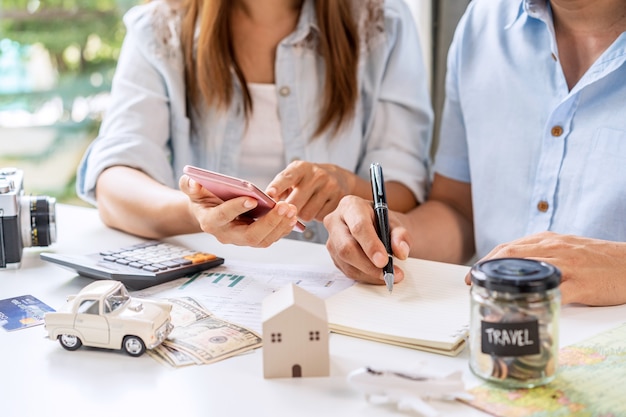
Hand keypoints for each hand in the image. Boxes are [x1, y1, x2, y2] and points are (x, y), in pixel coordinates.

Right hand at [179, 175, 298, 246]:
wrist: (209, 210)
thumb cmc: (203, 198)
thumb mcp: (193, 189)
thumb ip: (189, 185)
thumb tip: (193, 181)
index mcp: (210, 222)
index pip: (223, 217)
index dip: (236, 208)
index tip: (252, 198)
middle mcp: (227, 235)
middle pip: (250, 235)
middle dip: (269, 222)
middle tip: (285, 206)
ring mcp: (241, 239)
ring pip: (263, 240)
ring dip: (280, 226)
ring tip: (292, 209)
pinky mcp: (254, 238)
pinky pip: (270, 237)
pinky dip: (283, 228)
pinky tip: (292, 215)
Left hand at [266, 160, 355, 221]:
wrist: (339, 178)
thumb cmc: (308, 180)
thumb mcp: (294, 177)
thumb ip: (279, 189)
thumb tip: (266, 205)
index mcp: (301, 168)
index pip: (287, 177)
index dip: (278, 186)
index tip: (270, 193)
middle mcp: (316, 175)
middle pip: (295, 203)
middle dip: (288, 210)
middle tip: (288, 210)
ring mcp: (330, 186)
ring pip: (307, 214)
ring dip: (303, 215)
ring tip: (306, 206)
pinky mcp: (339, 199)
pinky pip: (319, 217)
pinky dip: (316, 216)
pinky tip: (319, 207)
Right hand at [324, 196, 409, 284]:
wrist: (374, 226)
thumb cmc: (382, 222)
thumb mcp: (395, 223)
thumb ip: (400, 235)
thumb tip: (400, 251)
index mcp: (351, 206)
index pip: (358, 227)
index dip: (371, 245)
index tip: (384, 260)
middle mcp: (335, 221)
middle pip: (347, 247)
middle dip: (368, 264)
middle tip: (388, 272)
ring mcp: (332, 240)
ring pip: (347, 262)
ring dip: (369, 273)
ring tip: (389, 274)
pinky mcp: (334, 256)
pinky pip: (348, 271)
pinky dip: (366, 276)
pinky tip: (378, 274)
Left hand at [465, 231, 625, 305]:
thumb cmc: (597, 258)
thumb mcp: (565, 247)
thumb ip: (540, 253)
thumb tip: (513, 266)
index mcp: (547, 240)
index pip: (508, 247)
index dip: (486, 261)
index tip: (473, 273)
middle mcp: (553, 249)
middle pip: (510, 256)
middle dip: (487, 270)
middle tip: (474, 284)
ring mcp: (567, 266)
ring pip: (526, 271)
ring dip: (503, 285)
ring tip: (489, 297)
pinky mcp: (581, 284)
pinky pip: (554, 292)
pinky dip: (535, 300)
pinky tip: (522, 309)